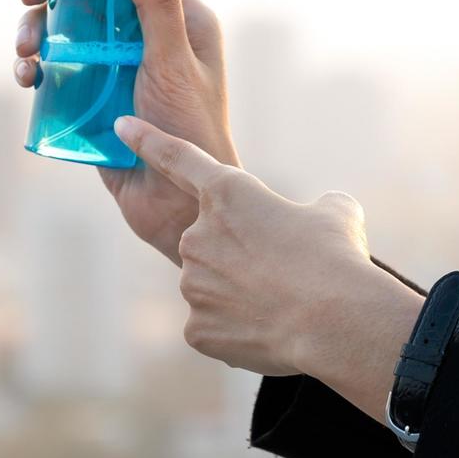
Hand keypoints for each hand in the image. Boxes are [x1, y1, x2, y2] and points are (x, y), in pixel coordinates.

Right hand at [12, 0, 237, 258]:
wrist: (177, 206)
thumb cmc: (193, 135)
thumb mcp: (174, 64)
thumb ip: (156, 4)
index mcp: (176, 19)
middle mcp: (142, 37)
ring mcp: (112, 67)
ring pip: (61, 29)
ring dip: (33, 28)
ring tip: (24, 50)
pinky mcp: (89, 98)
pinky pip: (52, 70)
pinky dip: (32, 67)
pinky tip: (25, 77)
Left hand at [111, 113, 419, 398]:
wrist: (335, 322)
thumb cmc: (337, 259)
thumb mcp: (337, 213)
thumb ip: (313, 206)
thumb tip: (318, 214)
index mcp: (227, 194)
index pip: (177, 158)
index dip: (147, 140)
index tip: (121, 127)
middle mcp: (197, 236)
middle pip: (210, 243)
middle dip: (241, 256)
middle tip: (284, 272)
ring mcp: (192, 285)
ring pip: (214, 287)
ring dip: (243, 293)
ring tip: (285, 305)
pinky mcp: (196, 329)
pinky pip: (213, 326)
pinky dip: (239, 329)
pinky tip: (271, 330)